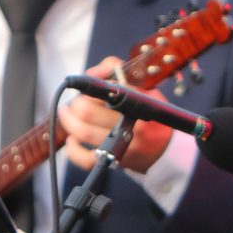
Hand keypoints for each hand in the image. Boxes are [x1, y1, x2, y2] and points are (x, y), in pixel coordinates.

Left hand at [56, 57, 172, 172]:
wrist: (166, 149)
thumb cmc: (151, 115)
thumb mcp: (145, 89)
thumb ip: (117, 72)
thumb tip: (91, 73)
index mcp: (139, 103)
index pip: (106, 89)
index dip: (91, 86)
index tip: (86, 86)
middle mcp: (132, 124)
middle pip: (87, 111)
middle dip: (76, 104)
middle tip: (76, 102)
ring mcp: (123, 144)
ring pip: (83, 132)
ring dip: (68, 121)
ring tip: (67, 114)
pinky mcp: (115, 160)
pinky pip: (85, 159)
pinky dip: (73, 150)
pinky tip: (72, 139)